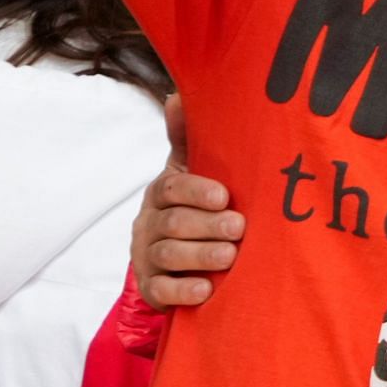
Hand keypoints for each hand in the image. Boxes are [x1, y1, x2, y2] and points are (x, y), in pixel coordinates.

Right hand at [130, 94, 244, 309]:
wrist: (176, 259)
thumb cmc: (193, 205)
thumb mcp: (191, 171)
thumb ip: (188, 138)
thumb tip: (177, 95)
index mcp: (162, 192)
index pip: (171, 187)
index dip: (196, 191)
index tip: (224, 195)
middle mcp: (150, 222)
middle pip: (172, 222)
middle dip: (206, 225)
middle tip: (238, 227)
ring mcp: (147, 256)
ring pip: (167, 255)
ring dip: (199, 255)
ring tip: (229, 256)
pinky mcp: (152, 287)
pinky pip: (160, 291)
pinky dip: (182, 291)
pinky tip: (206, 290)